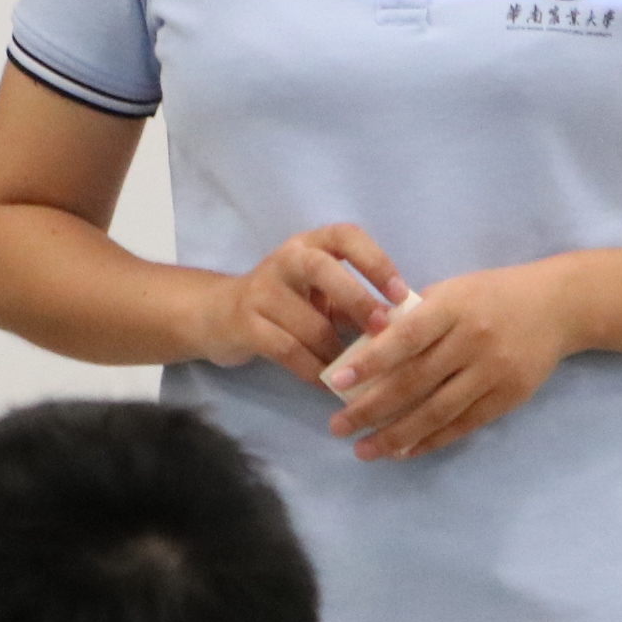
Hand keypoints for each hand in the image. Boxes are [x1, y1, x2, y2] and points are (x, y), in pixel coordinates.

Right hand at [195, 224, 408, 381]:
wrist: (217, 315)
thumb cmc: (285, 302)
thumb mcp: (319, 292)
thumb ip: (355, 302)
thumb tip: (404, 327)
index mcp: (311, 244)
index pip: (346, 236)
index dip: (376, 261)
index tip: (401, 293)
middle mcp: (286, 259)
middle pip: (322, 270)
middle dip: (357, 300)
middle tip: (383, 329)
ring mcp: (262, 291)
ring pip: (307, 322)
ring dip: (337, 351)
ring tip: (360, 372)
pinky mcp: (246, 324)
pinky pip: (288, 350)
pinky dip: (314, 371)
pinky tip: (331, 386)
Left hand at [319, 263, 574, 461]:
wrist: (559, 305)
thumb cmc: (493, 294)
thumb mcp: (453, 290)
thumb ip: (416, 318)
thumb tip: (368, 351)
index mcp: (454, 307)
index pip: (406, 338)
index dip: (370, 362)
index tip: (337, 383)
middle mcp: (473, 340)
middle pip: (415, 381)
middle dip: (372, 408)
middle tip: (338, 427)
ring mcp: (493, 371)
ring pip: (437, 410)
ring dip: (396, 434)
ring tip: (365, 449)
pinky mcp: (509, 396)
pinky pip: (463, 424)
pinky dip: (431, 440)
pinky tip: (404, 450)